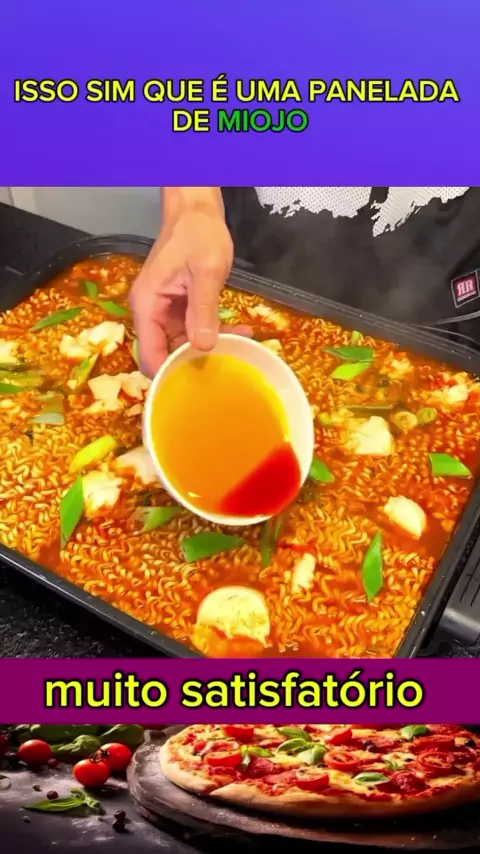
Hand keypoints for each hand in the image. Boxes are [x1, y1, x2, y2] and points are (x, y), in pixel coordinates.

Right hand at [130, 203, 250, 376]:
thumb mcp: (206, 271)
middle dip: (193, 363)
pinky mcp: (179, 307)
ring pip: (182, 343)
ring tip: (241, 347)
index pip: (149, 354)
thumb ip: (203, 309)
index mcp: (147, 305)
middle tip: (225, 369)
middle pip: (164, 353)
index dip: (168, 373)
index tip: (195, 386)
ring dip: (209, 347)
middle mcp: (150, 311)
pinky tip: (240, 331)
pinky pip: (193, 328)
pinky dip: (214, 331)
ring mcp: (164, 310)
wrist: (197, 210)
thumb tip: (203, 346)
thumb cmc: (197, 233)